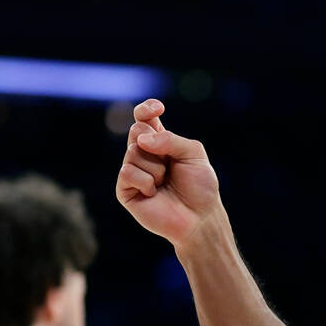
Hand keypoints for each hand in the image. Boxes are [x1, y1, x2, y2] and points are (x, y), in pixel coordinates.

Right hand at [115, 99, 221, 247]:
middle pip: (137, 131)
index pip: (145, 119)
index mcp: (160, 143)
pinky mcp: (125, 189)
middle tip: (168, 162)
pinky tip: (154, 193)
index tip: (157, 108)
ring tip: (165, 182)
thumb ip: (171, 140)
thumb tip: (142, 140)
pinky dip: (146, 181)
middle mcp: (143, 154)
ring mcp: (132, 171)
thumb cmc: (200, 187)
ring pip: (133, 152)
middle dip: (154, 143)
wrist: (199, 217)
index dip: (146, 109)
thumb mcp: (194, 155)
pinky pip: (127, 172)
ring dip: (156, 168)